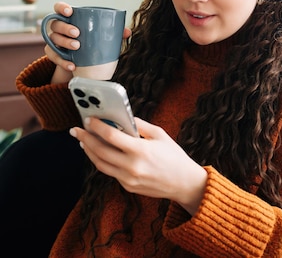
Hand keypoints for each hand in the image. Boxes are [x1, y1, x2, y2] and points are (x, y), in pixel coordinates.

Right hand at [45, 2, 130, 83]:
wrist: (82, 62)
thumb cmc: (91, 42)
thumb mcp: (100, 36)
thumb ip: (113, 32)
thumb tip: (127, 32)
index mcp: (70, 19)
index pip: (59, 8)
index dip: (61, 7)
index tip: (70, 12)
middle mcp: (59, 28)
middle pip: (55, 24)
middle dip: (65, 28)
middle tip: (78, 33)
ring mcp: (54, 41)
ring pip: (53, 39)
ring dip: (64, 42)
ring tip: (77, 47)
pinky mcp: (53, 54)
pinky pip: (53, 56)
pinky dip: (62, 61)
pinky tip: (72, 64)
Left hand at [70, 117, 206, 215]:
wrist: (183, 183)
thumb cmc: (173, 156)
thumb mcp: (159, 134)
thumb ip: (140, 125)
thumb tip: (123, 116)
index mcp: (140, 150)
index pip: (111, 136)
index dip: (97, 126)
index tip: (89, 119)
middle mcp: (131, 166)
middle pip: (100, 151)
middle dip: (85, 139)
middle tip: (76, 130)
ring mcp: (128, 179)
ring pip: (100, 164)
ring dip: (89, 151)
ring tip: (82, 140)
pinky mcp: (128, 186)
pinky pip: (110, 172)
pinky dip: (101, 160)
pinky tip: (98, 152)